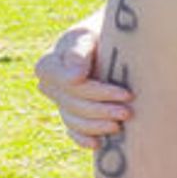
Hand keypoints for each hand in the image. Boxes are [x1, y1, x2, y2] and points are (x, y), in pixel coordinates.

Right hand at [35, 19, 126, 148]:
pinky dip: (83, 138)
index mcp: (48, 66)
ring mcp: (60, 102)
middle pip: (74, 105)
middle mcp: (49, 86)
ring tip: (120, 126)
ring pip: (74, 120)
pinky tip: (98, 144)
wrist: (111, 42)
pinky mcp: (72, 113)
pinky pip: (72, 131)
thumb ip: (78, 51)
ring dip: (97, 126)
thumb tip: (73, 78)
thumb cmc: (100, 33)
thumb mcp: (88, 35)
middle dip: (102, 110)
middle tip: (128, 112)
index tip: (126, 93)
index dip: (99, 92)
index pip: (73, 86)